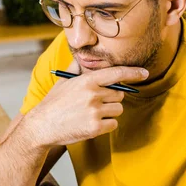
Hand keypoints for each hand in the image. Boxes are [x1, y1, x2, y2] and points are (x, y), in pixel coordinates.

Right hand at [25, 61, 148, 147]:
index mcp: (87, 81)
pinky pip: (113, 124)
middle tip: (95, 104)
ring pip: (118, 110)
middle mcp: (93, 94)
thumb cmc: (53, 103)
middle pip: (119, 95)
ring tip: (91, 115)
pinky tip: (91, 124)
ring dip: (109, 113)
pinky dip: (106, 126)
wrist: (41, 126)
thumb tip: (84, 58)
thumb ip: (77, 69)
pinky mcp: (95, 128)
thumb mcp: (64, 81)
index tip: (144, 73)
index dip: (133, 72)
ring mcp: (95, 112)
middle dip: (111, 99)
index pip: (116, 73)